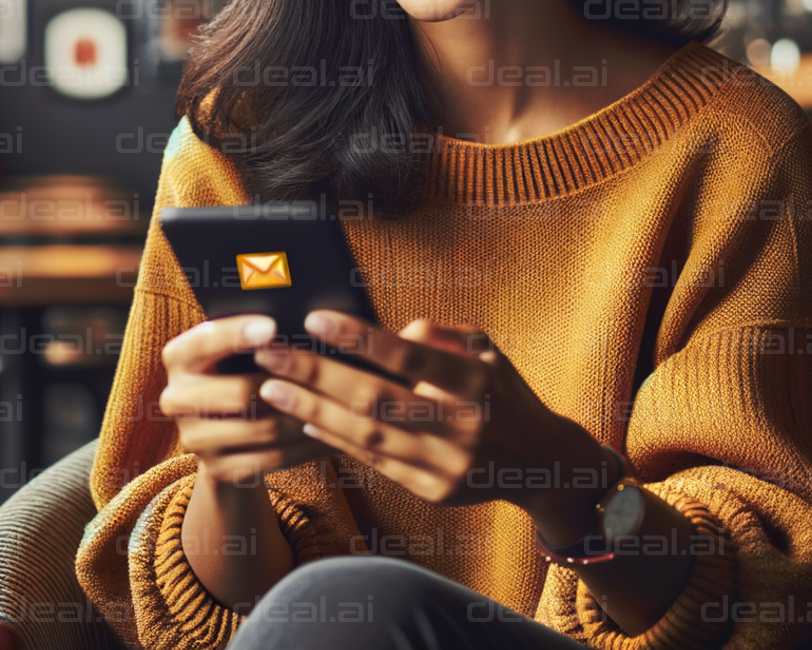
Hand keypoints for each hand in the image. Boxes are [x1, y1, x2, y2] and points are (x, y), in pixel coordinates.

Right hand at [160, 314, 333, 485]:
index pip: (204, 341)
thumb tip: (306, 317)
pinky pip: (270, 458)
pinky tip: (333, 434)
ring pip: (263, 427)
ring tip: (339, 403)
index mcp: (180, 356)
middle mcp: (175, 398)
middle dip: (288, 383)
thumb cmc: (246, 366)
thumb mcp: (243, 346)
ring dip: (305, 415)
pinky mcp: (216, 469)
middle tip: (327, 374)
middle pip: (240, 392)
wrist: (231, 427)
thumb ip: (260, 331)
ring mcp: (194, 438)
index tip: (273, 326)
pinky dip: (306, 446)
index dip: (238, 333)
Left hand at [254, 311, 608, 538]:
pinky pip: (373, 464)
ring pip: (365, 437)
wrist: (541, 462)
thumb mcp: (486, 349)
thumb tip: (382, 332)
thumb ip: (437, 334)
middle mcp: (462, 426)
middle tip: (270, 356)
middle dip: (316, 376)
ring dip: (312, 411)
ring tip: (271, 390)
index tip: (314, 319)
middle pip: (375, 400)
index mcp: (477, 382)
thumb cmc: (503, 392)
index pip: (408, 356)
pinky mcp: (432, 492)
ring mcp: (446, 465)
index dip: (358, 337)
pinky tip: (306, 422)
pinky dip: (336, 441)